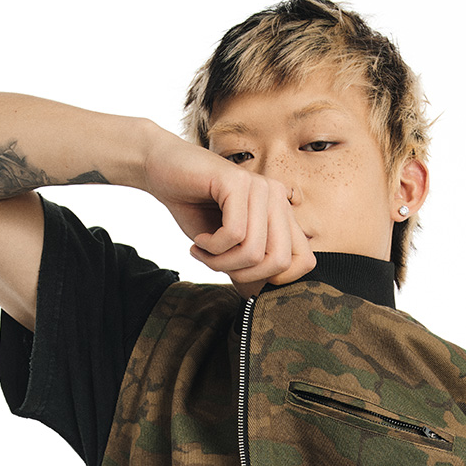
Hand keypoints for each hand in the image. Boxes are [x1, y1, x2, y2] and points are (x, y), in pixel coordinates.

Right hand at [141, 129, 315, 297]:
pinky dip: (211, 247)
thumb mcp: (228, 245)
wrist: (161, 169)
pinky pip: (234, 234)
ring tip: (203, 251)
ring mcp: (260, 187)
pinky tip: (199, 240)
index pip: (304, 260)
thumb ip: (251, 264)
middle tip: (217, 265)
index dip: (275, 280)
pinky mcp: (238, 181)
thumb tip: (262, 296)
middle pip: (280, 261)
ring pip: (254, 251)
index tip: (242, 274)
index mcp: (281, 213)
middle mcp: (277, 198)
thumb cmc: (195, 210)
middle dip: (244, 275)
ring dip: (220, 262)